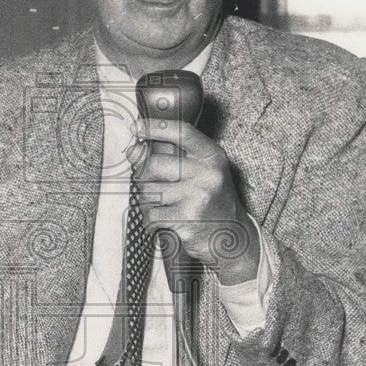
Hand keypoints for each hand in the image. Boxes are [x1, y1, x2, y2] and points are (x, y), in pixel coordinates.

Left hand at [126, 119, 259, 284]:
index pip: (182, 132)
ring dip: (148, 202)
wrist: (231, 238)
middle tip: (155, 187)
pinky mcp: (187, 218)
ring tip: (166, 207)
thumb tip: (133, 150)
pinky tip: (166, 222)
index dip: (155, 127)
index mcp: (212, 157)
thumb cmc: (211, 202)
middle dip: (145, 178)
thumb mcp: (200, 173)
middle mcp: (207, 173)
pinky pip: (151, 215)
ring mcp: (198, 195)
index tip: (137, 127)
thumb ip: (171, 159)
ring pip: (148, 191)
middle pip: (154, 164)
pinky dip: (151, 221)